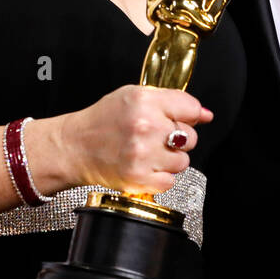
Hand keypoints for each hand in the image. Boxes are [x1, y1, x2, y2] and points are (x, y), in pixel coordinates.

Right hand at [57, 85, 211, 194]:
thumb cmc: (102, 121)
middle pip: (191, 136)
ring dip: (169, 159)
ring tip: (148, 153)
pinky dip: (160, 177)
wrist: (74, 147)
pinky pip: (170, 181)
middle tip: (155, 137)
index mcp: (144, 101)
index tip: (179, 119)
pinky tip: (145, 167)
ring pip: (183, 161)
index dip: (188, 115)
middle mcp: (145, 126)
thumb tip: (205, 114)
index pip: (191, 108)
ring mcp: (142, 154)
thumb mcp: (133, 97)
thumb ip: (171, 100)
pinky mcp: (138, 178)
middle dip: (177, 138)